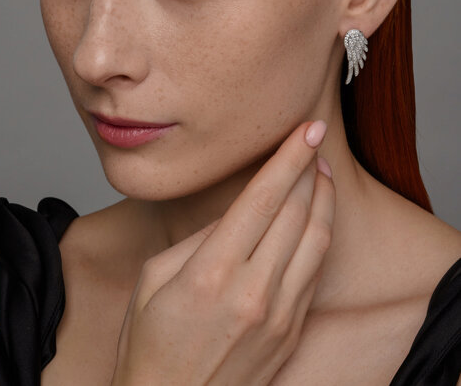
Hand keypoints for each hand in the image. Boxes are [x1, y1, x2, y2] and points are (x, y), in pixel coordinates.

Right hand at [111, 120, 334, 385]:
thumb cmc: (150, 343)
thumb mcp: (155, 278)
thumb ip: (199, 240)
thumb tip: (235, 214)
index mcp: (211, 272)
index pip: (262, 198)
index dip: (288, 158)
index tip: (307, 130)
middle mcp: (252, 290)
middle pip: (296, 212)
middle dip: (309, 168)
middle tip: (313, 141)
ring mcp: (279, 314)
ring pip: (316, 239)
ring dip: (323, 199)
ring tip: (320, 173)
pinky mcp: (291, 330)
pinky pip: (315, 271)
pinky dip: (320, 235)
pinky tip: (316, 217)